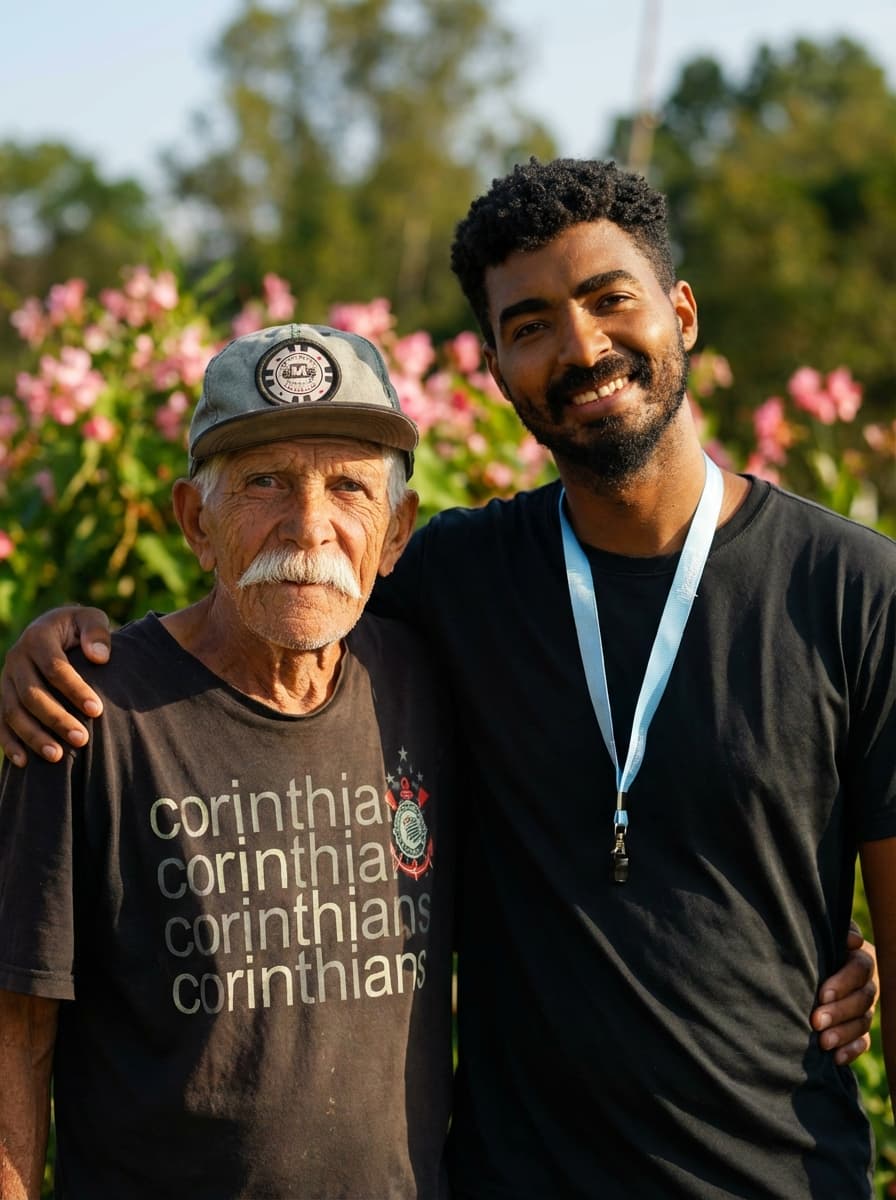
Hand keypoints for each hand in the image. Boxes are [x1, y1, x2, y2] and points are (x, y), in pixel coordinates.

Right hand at [0, 606, 111, 765]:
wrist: (55, 631)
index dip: (74, 690)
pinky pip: (0, 723)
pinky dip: (10, 743)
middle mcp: (16, 658)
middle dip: (56, 719)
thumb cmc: (79, 629)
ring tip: (57, 756)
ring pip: (13, 712)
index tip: (96, 710)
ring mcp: (6, 679)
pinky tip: (24, 763)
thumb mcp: (90, 620)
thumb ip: (96, 632)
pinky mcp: (3, 696)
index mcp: (38, 637)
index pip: (54, 667)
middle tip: (82, 739)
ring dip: (34, 736)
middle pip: (31, 694)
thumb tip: (98, 657)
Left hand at [811, 923, 877, 1065]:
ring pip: (862, 1023)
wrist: (818, 965)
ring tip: (823, 1042)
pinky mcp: (860, 1029)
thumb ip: (840, 934)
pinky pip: (863, 1042)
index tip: (822, 994)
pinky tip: (836, 1058)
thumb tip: (853, 940)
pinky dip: (851, 1050)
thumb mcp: (829, 936)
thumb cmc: (820, 946)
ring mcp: (867, 1009)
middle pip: (861, 1000)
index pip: (860, 970)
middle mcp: (869, 986)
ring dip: (843, 1034)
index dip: (843, 983)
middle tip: (816, 1021)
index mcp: (863, 960)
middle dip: (838, 1012)